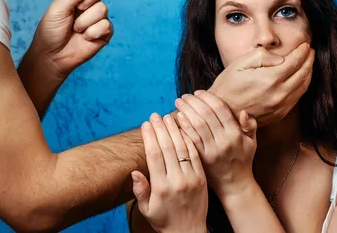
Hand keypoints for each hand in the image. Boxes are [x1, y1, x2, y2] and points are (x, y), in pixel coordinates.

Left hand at [25, 0, 118, 77]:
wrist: (52, 56)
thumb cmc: (50, 30)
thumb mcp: (57, 8)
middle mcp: (92, 0)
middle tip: (76, 11)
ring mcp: (100, 16)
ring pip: (102, 8)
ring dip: (84, 21)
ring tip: (75, 29)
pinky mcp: (105, 31)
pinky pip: (105, 25)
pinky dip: (91, 33)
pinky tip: (84, 38)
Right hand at [131, 113, 207, 232]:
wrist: (189, 231)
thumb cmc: (164, 220)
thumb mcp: (146, 209)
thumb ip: (140, 190)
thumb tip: (134, 172)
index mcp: (161, 188)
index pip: (154, 156)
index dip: (150, 137)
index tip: (146, 124)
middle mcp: (177, 181)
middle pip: (168, 148)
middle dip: (161, 129)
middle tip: (156, 115)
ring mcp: (191, 178)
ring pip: (183, 149)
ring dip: (176, 130)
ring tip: (169, 116)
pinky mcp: (202, 177)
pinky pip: (195, 155)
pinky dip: (190, 140)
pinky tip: (185, 129)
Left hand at [175, 90, 257, 198]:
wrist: (234, 184)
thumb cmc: (243, 159)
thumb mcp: (252, 142)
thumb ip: (250, 126)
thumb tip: (244, 112)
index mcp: (236, 134)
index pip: (220, 109)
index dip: (208, 98)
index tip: (198, 92)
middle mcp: (224, 141)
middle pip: (206, 115)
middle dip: (194, 102)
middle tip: (184, 95)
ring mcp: (211, 151)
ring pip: (196, 126)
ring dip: (186, 111)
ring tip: (179, 102)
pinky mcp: (201, 159)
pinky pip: (190, 140)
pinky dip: (183, 127)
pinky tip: (177, 119)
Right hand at [208, 42, 314, 125]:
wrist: (222, 111)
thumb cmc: (228, 85)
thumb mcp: (240, 63)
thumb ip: (263, 56)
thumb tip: (281, 58)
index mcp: (270, 79)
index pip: (295, 62)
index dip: (302, 51)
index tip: (305, 44)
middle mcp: (279, 94)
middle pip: (303, 74)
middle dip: (309, 60)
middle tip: (310, 51)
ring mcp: (280, 106)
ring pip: (303, 87)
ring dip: (308, 73)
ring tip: (308, 62)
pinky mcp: (279, 114)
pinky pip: (297, 98)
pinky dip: (302, 86)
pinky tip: (299, 78)